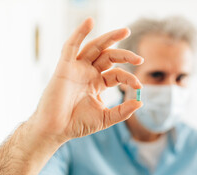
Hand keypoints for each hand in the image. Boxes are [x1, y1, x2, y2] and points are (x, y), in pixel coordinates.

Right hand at [32, 18, 142, 142]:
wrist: (56, 129)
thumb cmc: (77, 124)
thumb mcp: (105, 118)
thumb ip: (123, 111)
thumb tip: (140, 103)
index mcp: (97, 83)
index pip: (117, 74)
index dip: (129, 78)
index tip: (139, 87)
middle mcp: (88, 73)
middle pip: (109, 57)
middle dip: (125, 55)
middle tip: (139, 59)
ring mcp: (76, 68)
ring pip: (94, 47)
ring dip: (110, 38)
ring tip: (125, 31)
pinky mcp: (64, 67)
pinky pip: (71, 46)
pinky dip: (79, 32)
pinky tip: (90, 21)